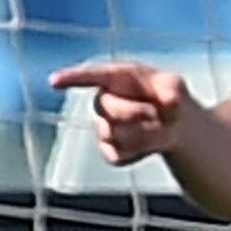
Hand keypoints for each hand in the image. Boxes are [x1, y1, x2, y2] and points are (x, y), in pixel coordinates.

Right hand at [49, 59, 196, 164]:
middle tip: (157, 113)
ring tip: (159, 127)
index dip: (72, 78)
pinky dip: (138, 152)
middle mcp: (104, 100)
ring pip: (112, 133)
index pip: (90, 76)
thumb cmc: (168, 96)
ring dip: (142, 133)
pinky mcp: (110, 150)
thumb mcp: (175, 85)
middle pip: (106, 107)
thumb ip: (173, 88)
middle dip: (134, 112)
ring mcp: (104, 126)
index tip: (55, 81)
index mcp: (116, 77)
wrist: (175, 123)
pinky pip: (117, 154)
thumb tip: (170, 100)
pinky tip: (150, 144)